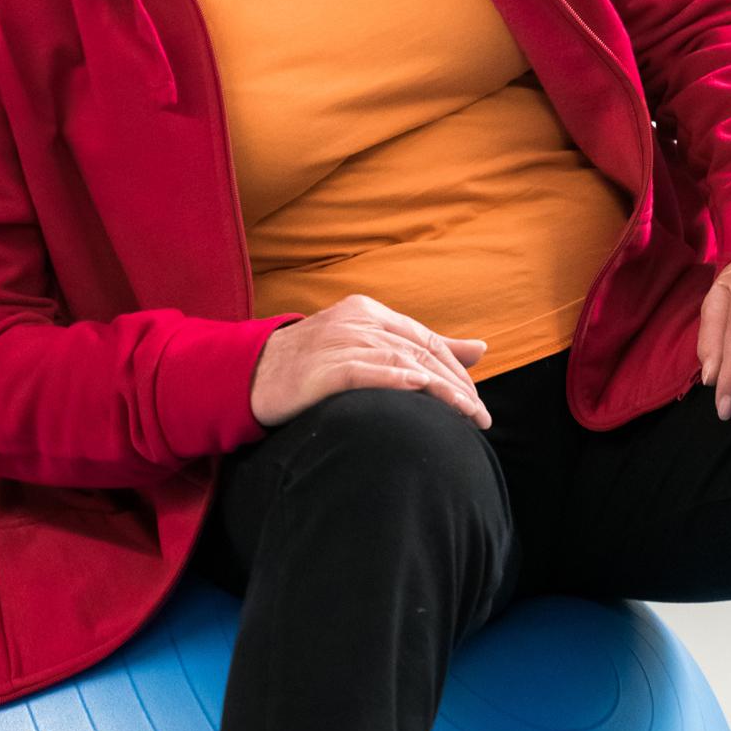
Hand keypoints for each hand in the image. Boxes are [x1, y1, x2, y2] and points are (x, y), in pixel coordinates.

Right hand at [249, 293, 492, 430]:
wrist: (248, 375)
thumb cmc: (310, 365)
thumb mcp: (366, 347)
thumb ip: (420, 346)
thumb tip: (481, 348)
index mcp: (368, 312)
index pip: (426, 340)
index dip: (456, 370)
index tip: (476, 403)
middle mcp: (358, 321)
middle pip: (420, 351)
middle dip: (456, 385)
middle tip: (480, 418)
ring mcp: (340, 341)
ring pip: (403, 361)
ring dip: (440, 390)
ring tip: (465, 417)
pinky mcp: (323, 367)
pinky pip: (367, 371)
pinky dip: (398, 380)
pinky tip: (422, 392)